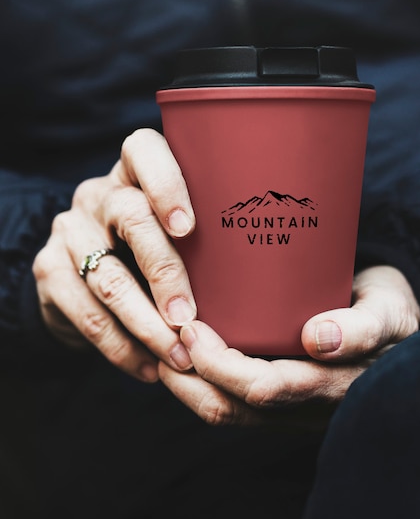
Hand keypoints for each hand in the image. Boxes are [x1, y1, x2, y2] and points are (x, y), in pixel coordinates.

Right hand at [33, 129, 196, 381]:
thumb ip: (206, 238)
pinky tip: (148, 367)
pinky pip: (85, 313)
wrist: (83, 273)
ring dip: (146, 324)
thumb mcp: (175, 233)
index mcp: (135, 173)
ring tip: (178, 356)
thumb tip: (272, 275)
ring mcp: (70, 229)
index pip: (144, 150)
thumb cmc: (152, 251)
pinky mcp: (49, 269)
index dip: (166, 183)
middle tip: (189, 318)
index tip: (189, 228)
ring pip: (107, 276)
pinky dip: (120, 346)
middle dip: (166, 272)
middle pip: (130, 217)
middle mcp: (100, 194)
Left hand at [158, 266, 419, 425]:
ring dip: (186, 387)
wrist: (386, 319)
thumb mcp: (386, 311)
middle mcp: (302, 405)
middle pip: (234, 408)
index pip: (264, 389)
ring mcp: (286, 406)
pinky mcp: (276, 397)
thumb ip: (360, 328)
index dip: (221, 365)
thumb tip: (317, 340)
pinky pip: (231, 404)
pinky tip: (182, 358)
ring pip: (226, 412)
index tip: (192, 329)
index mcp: (329, 385)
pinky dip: (198, 385)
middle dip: (190, 378)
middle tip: (165, 336)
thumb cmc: (383, 308)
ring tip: (161, 350)